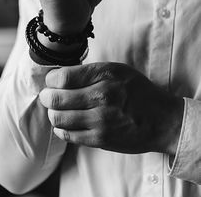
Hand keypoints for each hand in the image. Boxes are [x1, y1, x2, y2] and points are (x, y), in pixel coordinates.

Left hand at [39, 63, 183, 154]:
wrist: (161, 120)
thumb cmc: (138, 92)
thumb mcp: (118, 70)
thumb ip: (89, 72)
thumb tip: (59, 76)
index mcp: (106, 74)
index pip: (62, 77)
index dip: (50, 79)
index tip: (52, 81)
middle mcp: (102, 96)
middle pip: (55, 98)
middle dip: (46, 96)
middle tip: (48, 95)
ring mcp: (101, 120)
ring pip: (58, 118)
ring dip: (53, 113)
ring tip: (58, 109)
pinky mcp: (100, 139)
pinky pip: (67, 135)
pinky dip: (61, 128)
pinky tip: (67, 122)